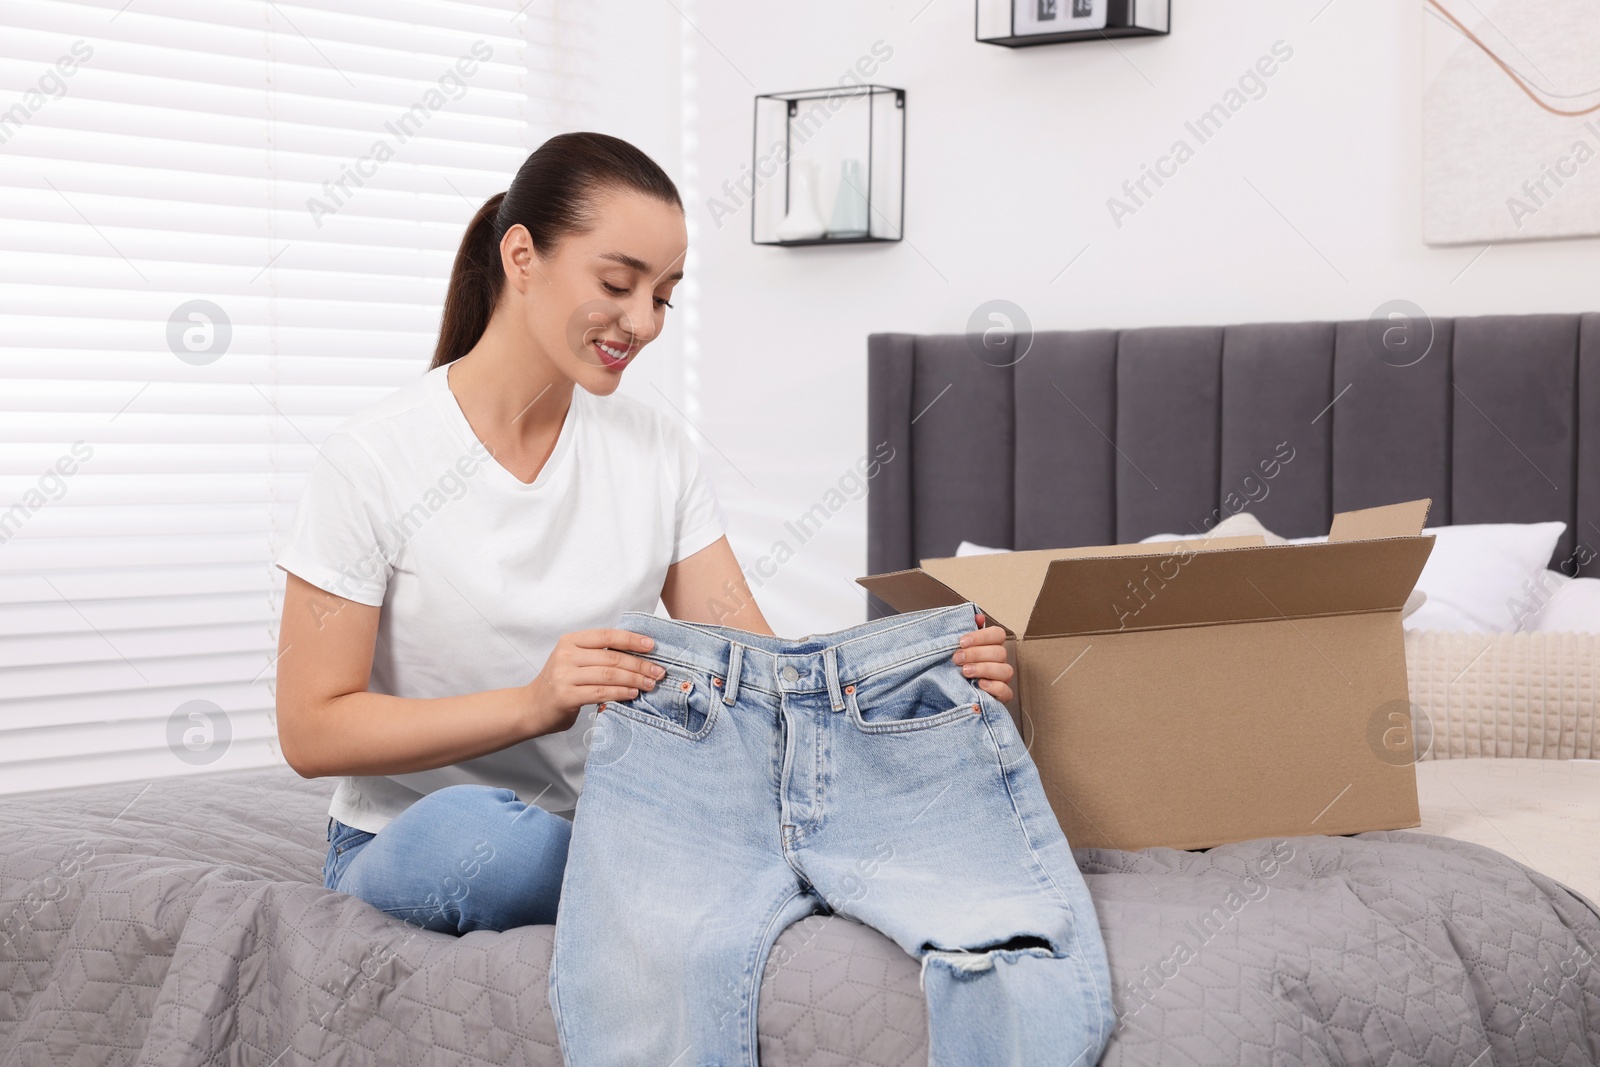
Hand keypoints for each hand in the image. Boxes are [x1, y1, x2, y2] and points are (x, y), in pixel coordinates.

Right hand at [524, 629, 665, 735]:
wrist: (531, 708)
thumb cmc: (559, 684)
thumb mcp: (574, 661)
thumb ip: (598, 655)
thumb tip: (638, 655)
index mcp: (570, 641)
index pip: (607, 635)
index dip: (631, 639)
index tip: (652, 645)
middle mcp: (566, 655)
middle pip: (612, 657)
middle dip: (640, 664)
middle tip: (659, 671)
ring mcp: (564, 676)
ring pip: (609, 675)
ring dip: (635, 679)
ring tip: (651, 684)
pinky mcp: (566, 696)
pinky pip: (602, 692)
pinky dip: (621, 693)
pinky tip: (633, 693)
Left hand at [953, 612, 1014, 703]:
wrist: (947, 689)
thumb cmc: (956, 664)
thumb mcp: (958, 647)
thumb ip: (966, 630)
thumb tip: (978, 617)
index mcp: (991, 646)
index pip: (998, 634)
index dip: (981, 636)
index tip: (961, 642)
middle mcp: (1000, 661)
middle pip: (1000, 652)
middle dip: (976, 654)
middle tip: (957, 658)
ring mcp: (1002, 679)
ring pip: (1005, 670)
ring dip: (984, 669)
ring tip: (965, 671)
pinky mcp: (1001, 696)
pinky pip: (1006, 691)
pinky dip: (994, 687)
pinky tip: (980, 684)